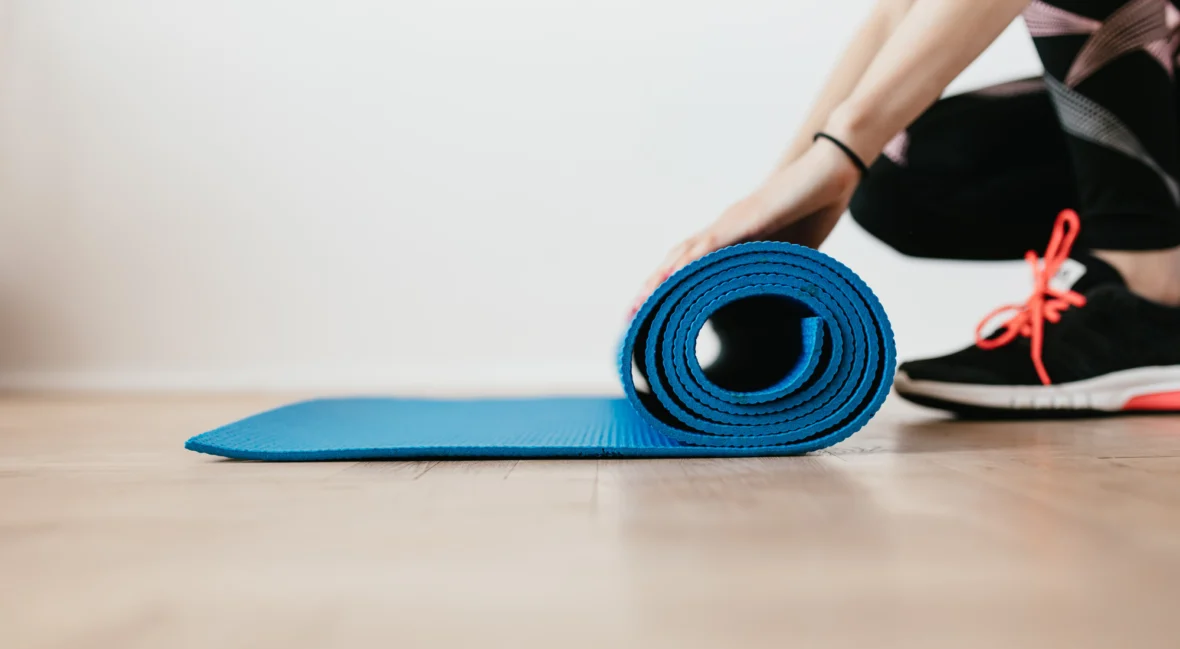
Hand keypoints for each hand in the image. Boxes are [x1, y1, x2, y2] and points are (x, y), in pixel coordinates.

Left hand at [632, 140, 860, 312]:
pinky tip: (671, 278)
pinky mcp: (746, 219)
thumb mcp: (795, 253)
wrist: (833, 168)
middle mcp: (724, 229)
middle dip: (652, 288)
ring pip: (685, 254)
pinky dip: (689, 262)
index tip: (650, 312)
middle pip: (677, 261)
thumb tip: (779, 307)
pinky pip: (710, 243)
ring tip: (639, 303)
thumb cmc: (816, 206)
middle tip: (630, 315)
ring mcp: (731, 223)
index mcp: (733, 239)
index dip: (669, 288)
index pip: (691, 267)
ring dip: (660, 278)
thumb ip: (779, 274)